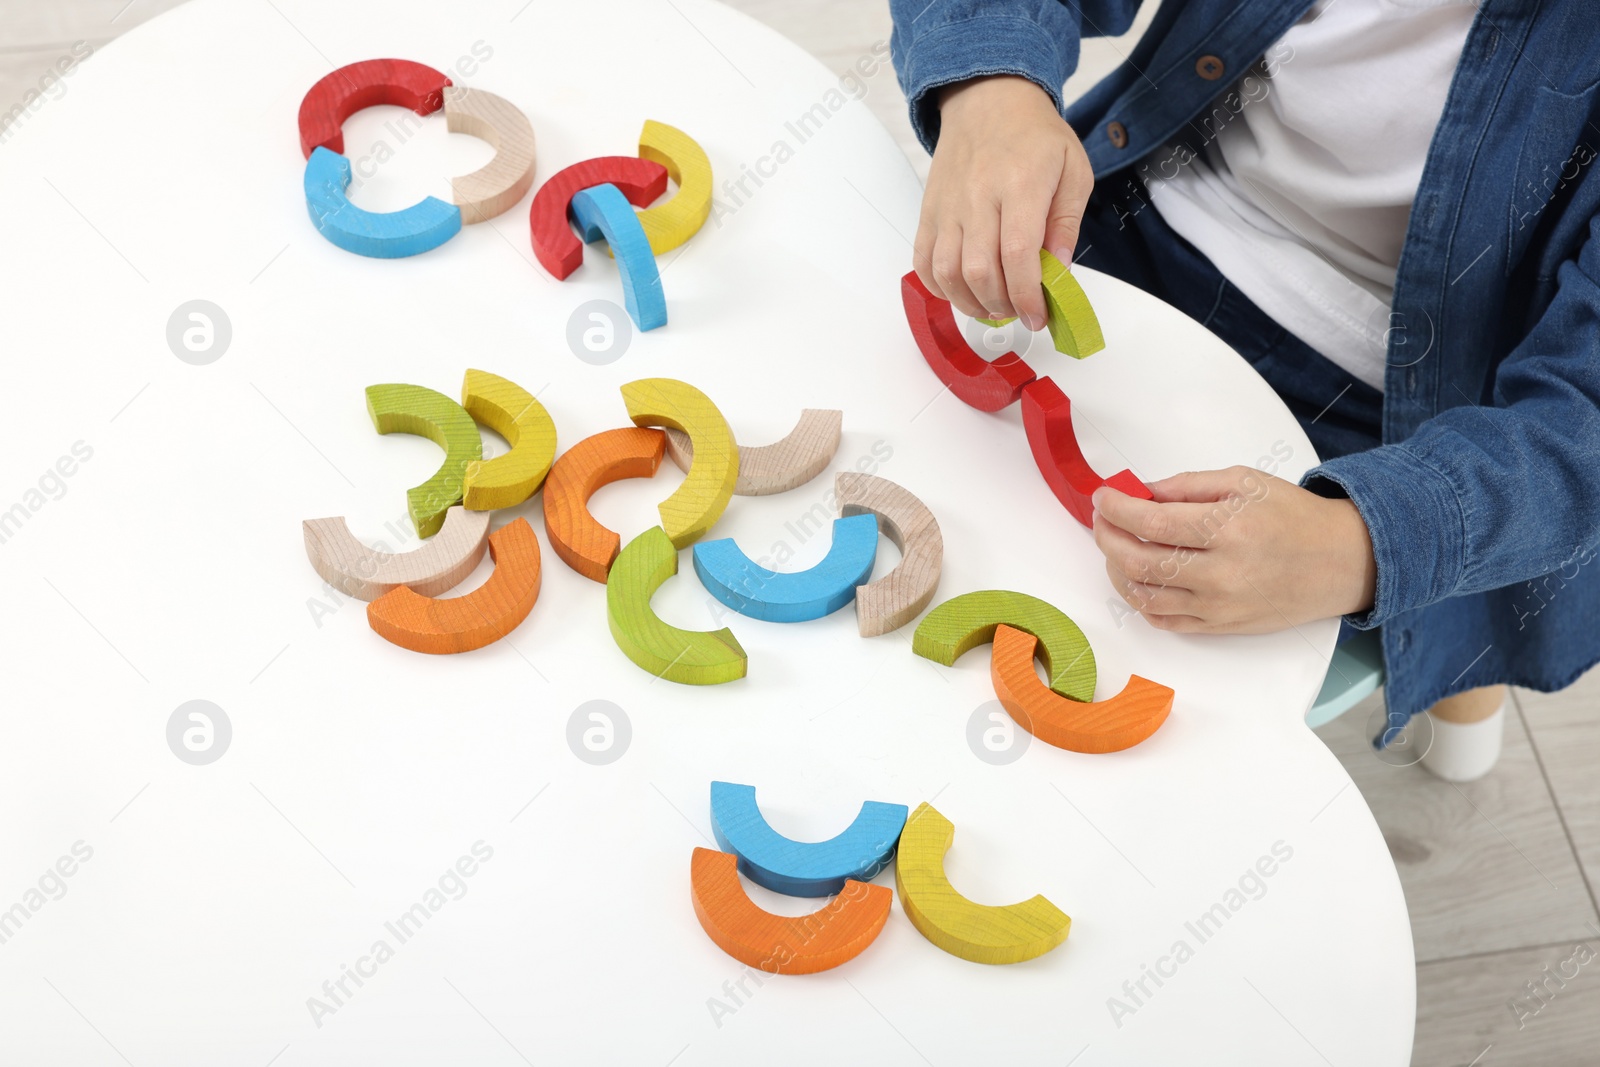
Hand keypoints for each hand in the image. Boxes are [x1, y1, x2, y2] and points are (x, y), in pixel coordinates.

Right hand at [914, 75, 1093, 328]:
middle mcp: (978, 196)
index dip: (1027, 294)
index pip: (1018, 253)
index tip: (1038, 315)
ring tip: (993, 305)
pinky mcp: (929, 213)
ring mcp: (948, 206)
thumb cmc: (1033, 136)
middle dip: (1002, 305)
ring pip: (948, 272)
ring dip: (971, 303)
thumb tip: (1057, 271)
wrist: (988, 100)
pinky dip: (940, 288)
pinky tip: (963, 290)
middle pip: (979, 270)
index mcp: (1020, 184)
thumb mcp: (1073, 171)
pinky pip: (923, 262)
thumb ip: (1066, 223)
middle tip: (1019, 310)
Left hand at [1091, 467, 1377, 633]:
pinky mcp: (1220, 627)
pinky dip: (1140, 600)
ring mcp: (1218, 606)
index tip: (1102, 497)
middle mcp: (1220, 573)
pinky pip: (1164, 621)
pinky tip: (1137, 579)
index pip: (1151, 522)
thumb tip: (1141, 491)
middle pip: (1139, 561)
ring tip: (1116, 547)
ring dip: (1117, 570)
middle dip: (1108, 538)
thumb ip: (1187, 485)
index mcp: (1228, 529)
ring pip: (1144, 596)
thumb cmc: (1293, 517)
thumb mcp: (1244, 482)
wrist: (1341, 562)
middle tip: (1102, 520)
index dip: (1117, 509)